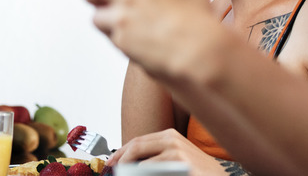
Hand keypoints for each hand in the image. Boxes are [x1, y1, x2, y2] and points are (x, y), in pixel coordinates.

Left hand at [108, 129, 233, 175]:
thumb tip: (128, 164)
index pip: (137, 140)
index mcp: (169, 135)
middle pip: (135, 145)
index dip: (120, 152)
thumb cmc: (196, 171)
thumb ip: (155, 157)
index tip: (110, 163)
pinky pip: (149, 168)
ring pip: (139, 158)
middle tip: (111, 170)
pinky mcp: (178, 160)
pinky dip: (139, 174)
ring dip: (127, 169)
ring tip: (122, 175)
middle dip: (119, 159)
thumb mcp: (174, 159)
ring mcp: (175, 149)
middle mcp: (171, 138)